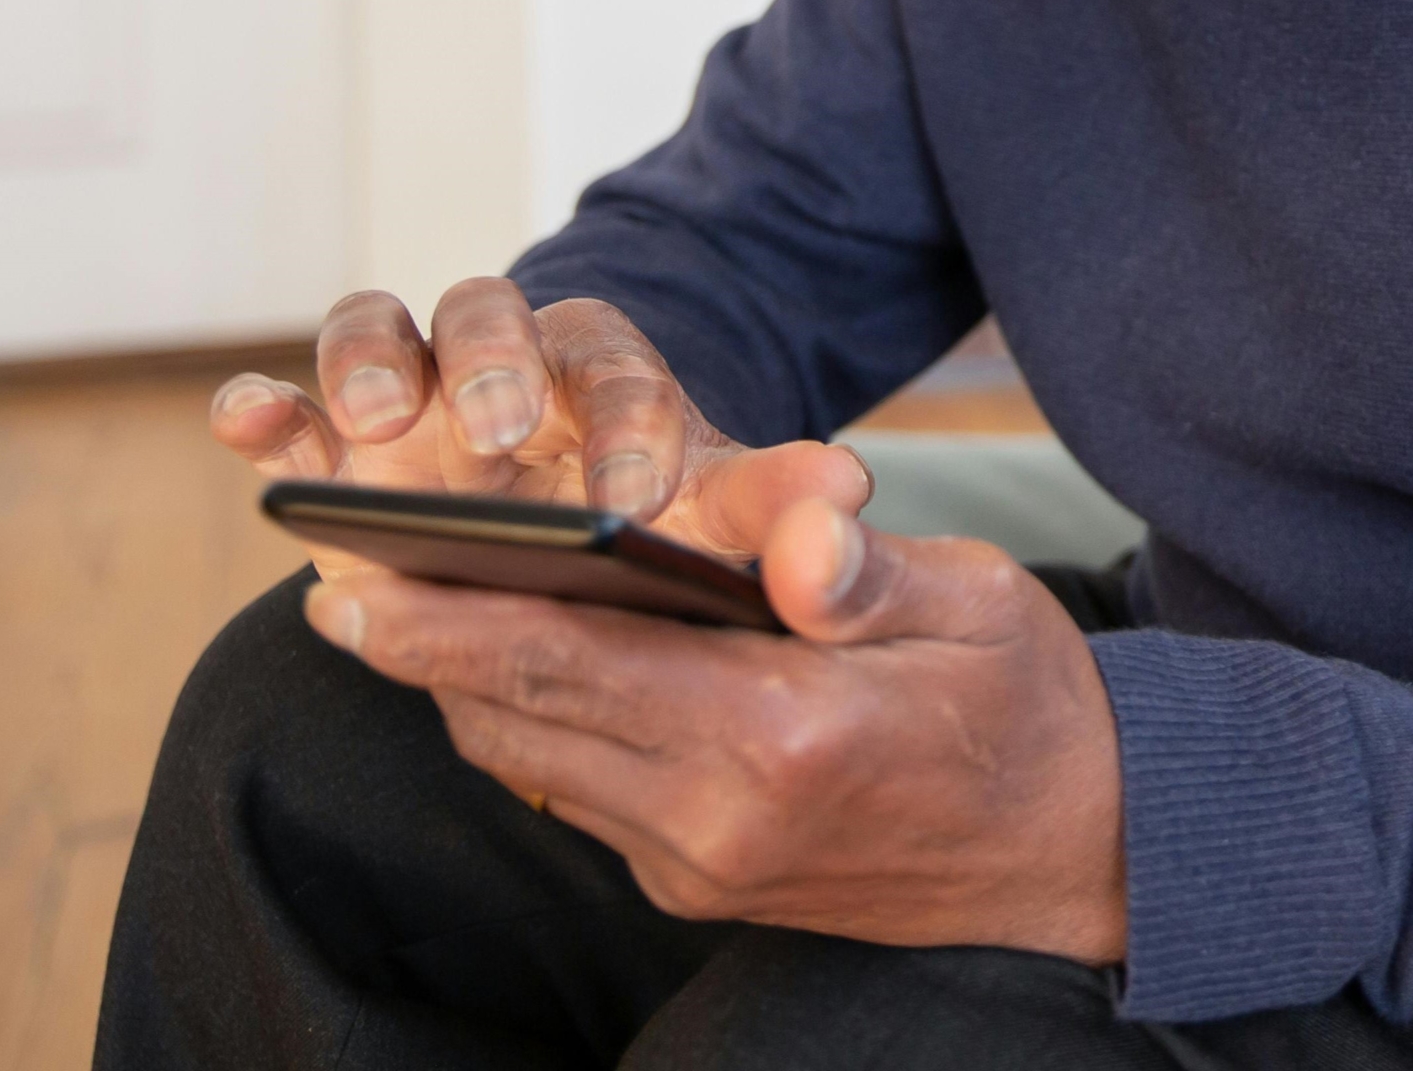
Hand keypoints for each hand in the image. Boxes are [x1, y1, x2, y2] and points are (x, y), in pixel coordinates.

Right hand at [212, 281, 869, 580]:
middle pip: (488, 313)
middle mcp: (498, 363)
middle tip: (505, 433)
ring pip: (377, 331)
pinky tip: (250, 422)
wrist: (566, 550)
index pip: (616, 365)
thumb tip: (850, 493)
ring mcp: (407, 399)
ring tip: (381, 426)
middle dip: (493, 364)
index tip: (638, 492)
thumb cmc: (642, 525)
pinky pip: (285, 407)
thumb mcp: (714, 519)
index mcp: (603, 367)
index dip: (627, 419)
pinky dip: (263, 404)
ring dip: (372, 364)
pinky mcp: (330, 449)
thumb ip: (778, 506)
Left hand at [300, 498, 1127, 963]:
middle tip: (334, 578)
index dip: (453, 624)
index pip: (577, 669)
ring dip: (465, 692)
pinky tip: (511, 665)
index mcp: (784, 735)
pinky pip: (581, 794)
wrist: (1078, 853)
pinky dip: (529, 726)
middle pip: (525, 724)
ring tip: (397, 610)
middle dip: (422, 650)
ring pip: (537, 766)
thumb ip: (866, 569)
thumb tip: (798, 530)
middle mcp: (719, 818)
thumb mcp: (978, 602)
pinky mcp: (701, 880)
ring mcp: (702, 864)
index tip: (355, 581)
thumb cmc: (1028, 701)